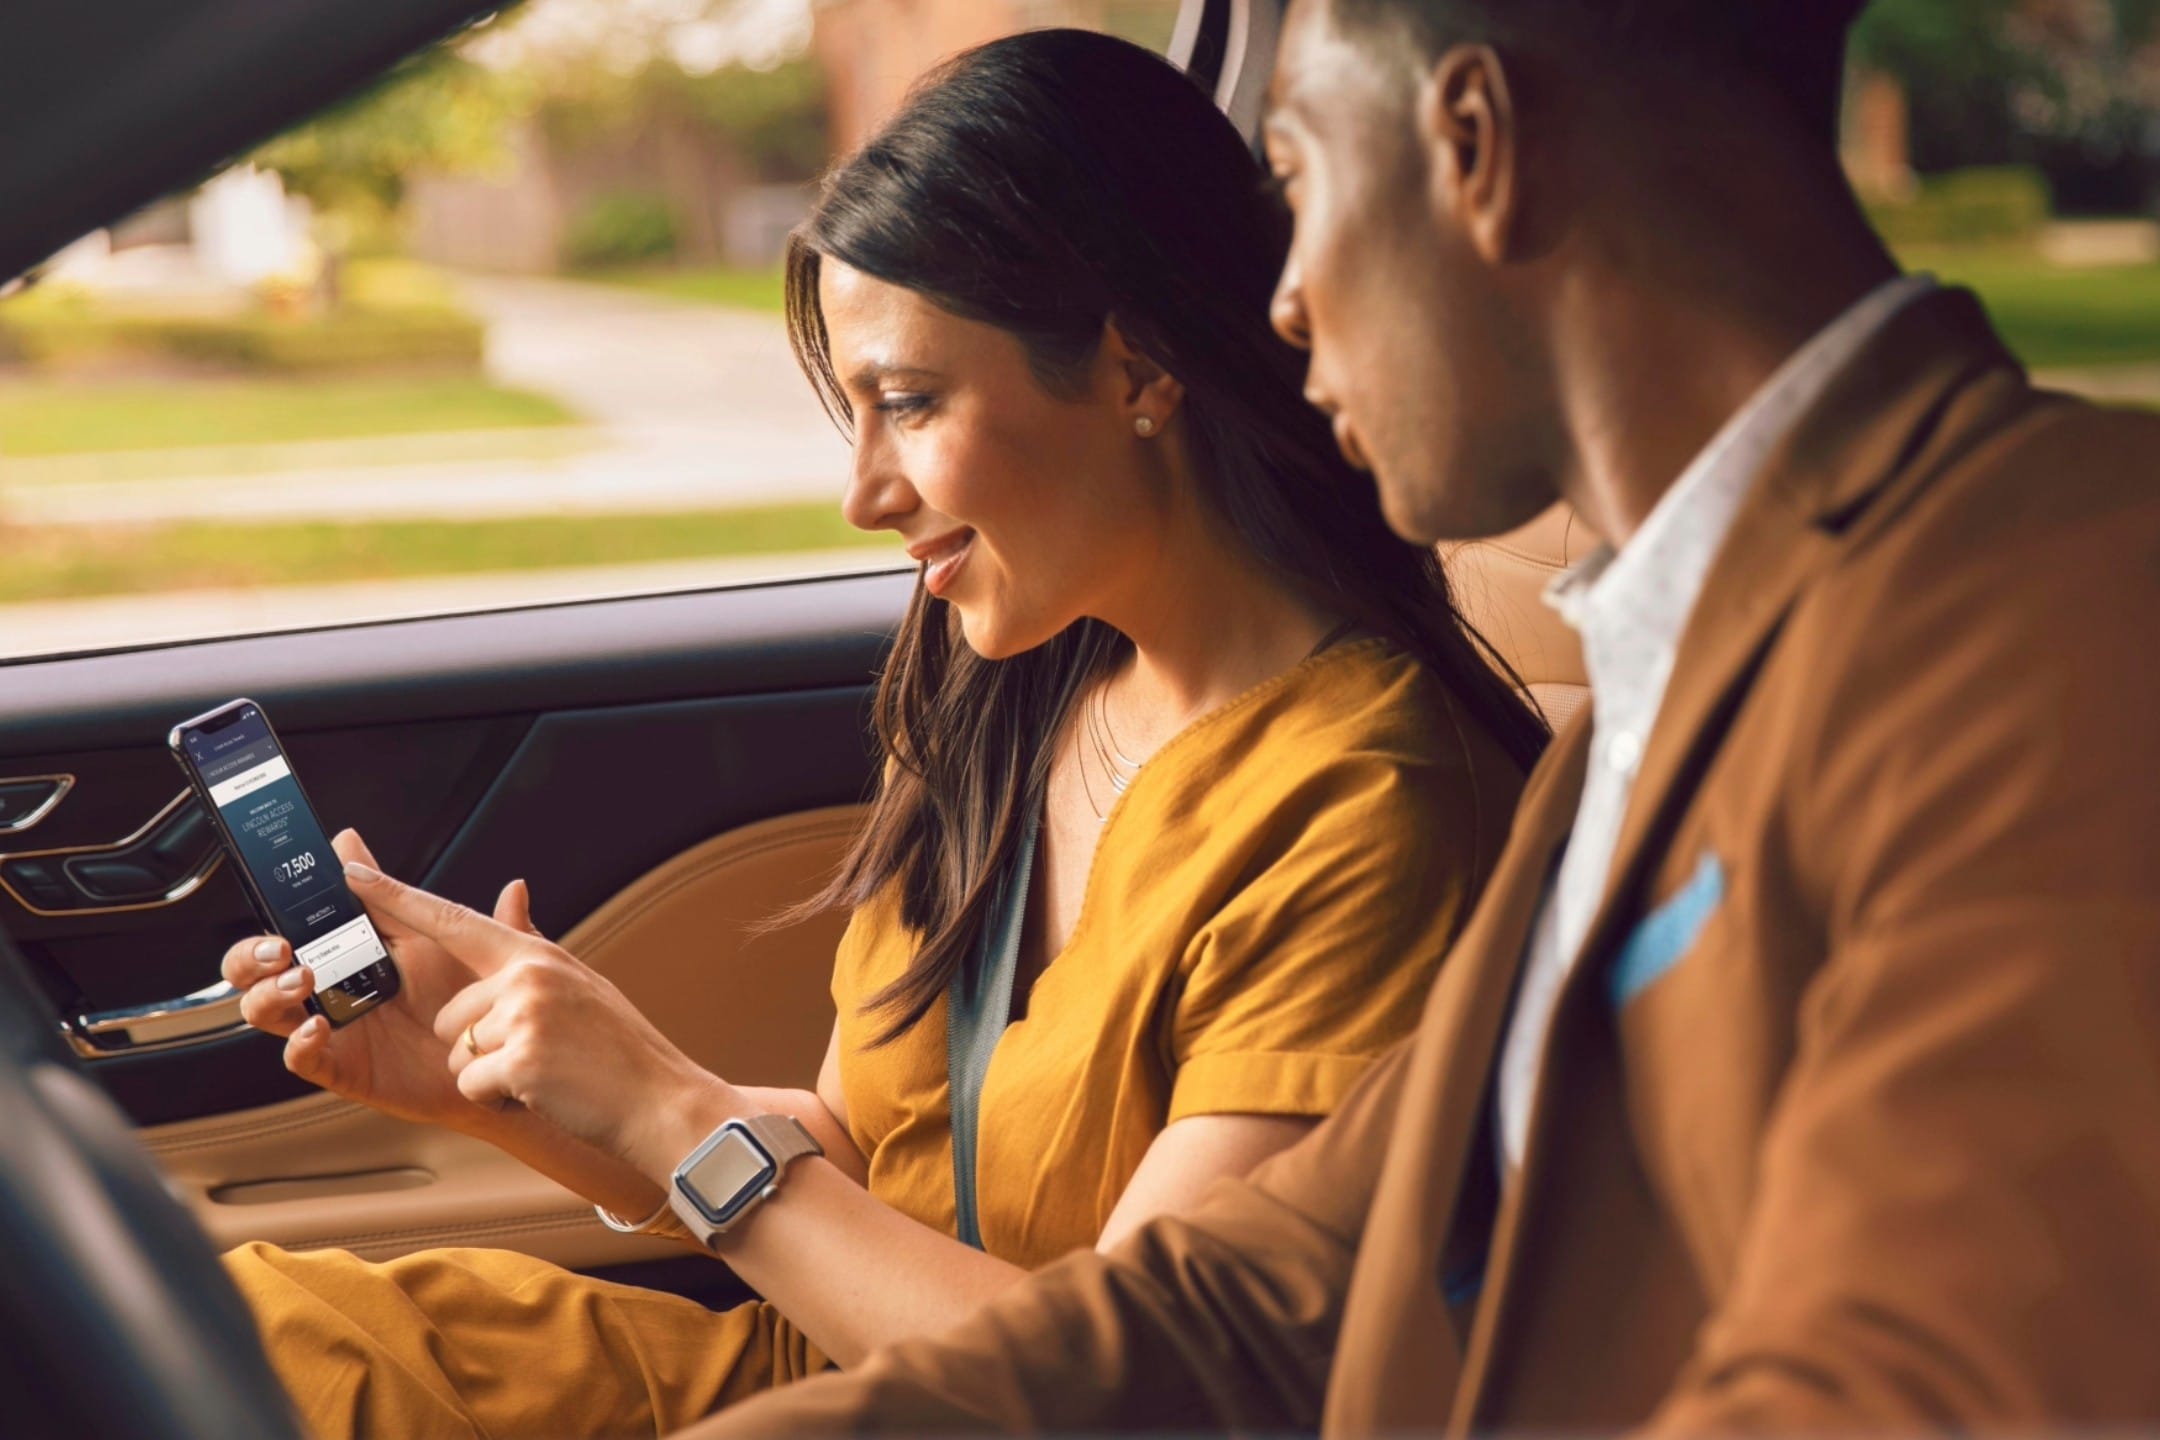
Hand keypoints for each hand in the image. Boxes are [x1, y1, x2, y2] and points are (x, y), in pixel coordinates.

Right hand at [220, 829, 543, 1135]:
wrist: (496, 1048)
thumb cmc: (468, 990)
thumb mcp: (434, 930)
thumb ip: (395, 891)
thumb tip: (349, 838)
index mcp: (345, 948)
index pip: (287, 923)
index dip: (270, 908)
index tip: (270, 888)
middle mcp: (328, 985)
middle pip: (256, 968)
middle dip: (252, 954)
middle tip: (281, 947)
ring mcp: (331, 1026)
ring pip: (264, 1010)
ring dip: (270, 992)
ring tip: (304, 980)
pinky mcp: (342, 1066)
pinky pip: (301, 1058)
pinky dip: (299, 1043)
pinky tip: (318, 1027)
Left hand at [343, 856, 739, 1180]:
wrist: (660, 1100)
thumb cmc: (619, 1050)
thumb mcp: (577, 984)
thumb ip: (530, 947)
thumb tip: (513, 893)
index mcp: (533, 955)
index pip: (452, 918)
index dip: (396, 896)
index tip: (350, 869)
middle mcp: (526, 975)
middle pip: (448, 1016)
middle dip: (476, 1047)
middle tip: (536, 1054)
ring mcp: (523, 1015)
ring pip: (457, 1054)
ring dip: (489, 1074)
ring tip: (543, 1073)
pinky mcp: (519, 1059)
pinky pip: (470, 1084)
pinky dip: (499, 1098)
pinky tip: (542, 1092)